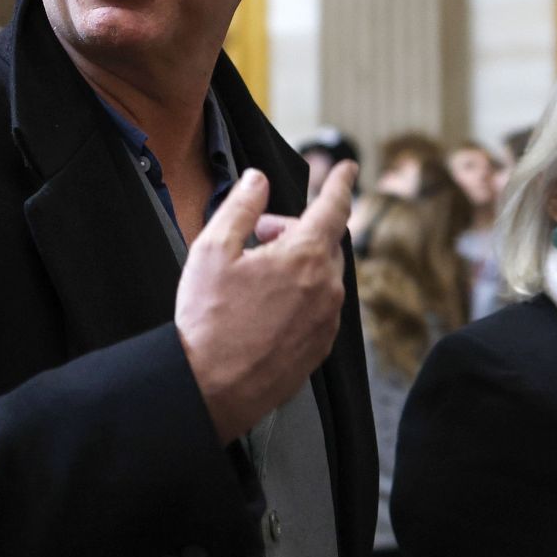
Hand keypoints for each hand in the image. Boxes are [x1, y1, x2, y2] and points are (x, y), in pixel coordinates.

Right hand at [175, 161, 356, 441]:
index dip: (341, 182)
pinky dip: (299, 295)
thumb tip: (258, 180)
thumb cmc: (208, 321)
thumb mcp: (212, 249)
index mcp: (305, 257)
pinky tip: (264, 307)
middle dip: (294, 230)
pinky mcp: (320, 347)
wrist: (210, 388)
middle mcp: (326, 288)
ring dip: (295, 264)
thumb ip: (241, 206)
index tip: (349, 169)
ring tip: (253, 276)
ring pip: (321, 275)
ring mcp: (327, 321)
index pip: (334, 207)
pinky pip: (318, 306)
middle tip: (256, 236)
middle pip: (322, 241)